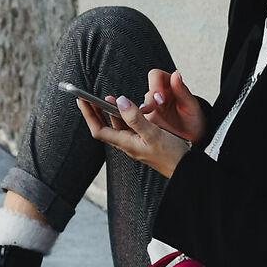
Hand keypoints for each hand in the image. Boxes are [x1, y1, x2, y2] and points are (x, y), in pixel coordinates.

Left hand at [76, 92, 193, 179]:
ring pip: (116, 126)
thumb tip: (120, 101)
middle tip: (86, 97)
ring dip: (108, 112)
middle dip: (93, 112)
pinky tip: (125, 109)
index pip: (99, 129)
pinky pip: (127, 127)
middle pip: (103, 127)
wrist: (185, 169)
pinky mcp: (143, 142)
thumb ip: (136, 118)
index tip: (81, 100)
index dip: (88, 114)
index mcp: (125, 143)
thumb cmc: (171, 155)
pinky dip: (122, 116)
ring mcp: (134, 143)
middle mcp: (127, 144)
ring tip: (105, 98)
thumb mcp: (153, 134)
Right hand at [139, 66, 207, 147]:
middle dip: (149, 102)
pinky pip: (140, 120)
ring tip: (151, 122)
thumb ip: (182, 90)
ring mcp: (152, 109)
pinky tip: (147, 128)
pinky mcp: (148, 121)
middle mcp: (158, 95)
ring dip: (144, 113)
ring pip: (141, 107)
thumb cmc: (193, 118)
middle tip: (152, 110)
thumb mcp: (191, 105)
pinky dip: (141, 122)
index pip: (155, 76)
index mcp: (169, 85)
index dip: (155, 85)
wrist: (194, 136)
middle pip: (146, 93)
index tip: (160, 98)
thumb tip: (176, 74)